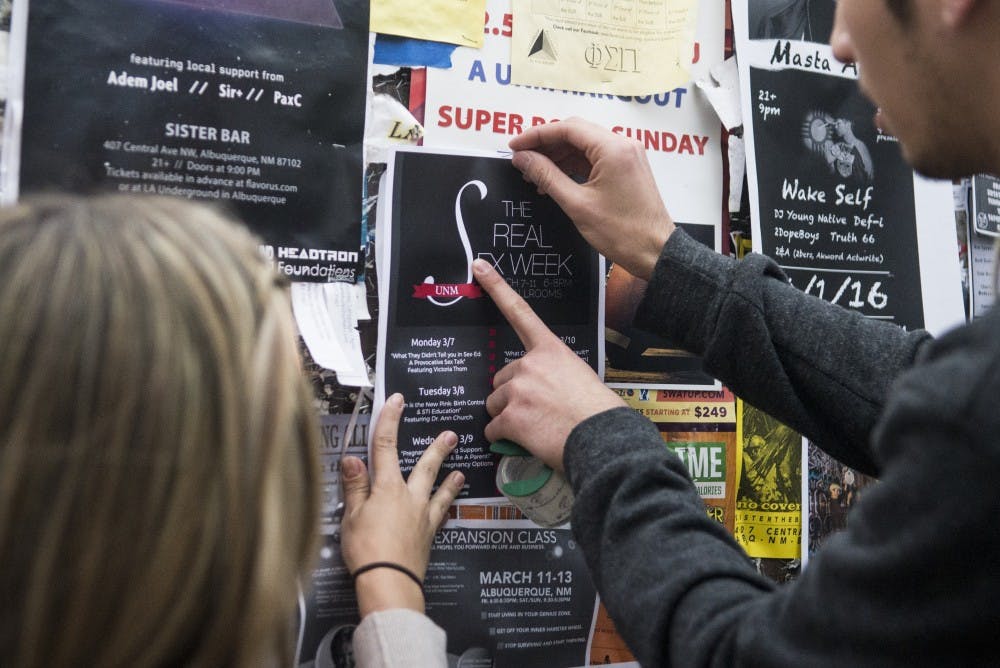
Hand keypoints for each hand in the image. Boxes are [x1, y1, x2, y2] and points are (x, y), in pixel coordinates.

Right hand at [340, 393, 464, 616]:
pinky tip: (451, 507)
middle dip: (438, 449)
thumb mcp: (351, 515)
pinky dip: (447, 508)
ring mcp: (422, 516)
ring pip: (439, 490)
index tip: (397, 401)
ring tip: (461, 471)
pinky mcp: (429, 535)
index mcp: (387, 488)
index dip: (390, 420)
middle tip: (451, 435)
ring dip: (450, 479)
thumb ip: (355, 485)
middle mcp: (409, 497)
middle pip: (425, 466)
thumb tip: (352, 457)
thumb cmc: (366, 548)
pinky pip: (442, 515)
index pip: (385, 446)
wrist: (390, 580)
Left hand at [476, 259, 624, 470]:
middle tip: (537, 410)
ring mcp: (518, 390)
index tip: (479, 266)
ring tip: (535, 427)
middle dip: (511, 395)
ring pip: (494, 404)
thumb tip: (542, 390)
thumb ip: (554, 373)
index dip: (496, 287)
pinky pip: (492, 428)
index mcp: (550, 350)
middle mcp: (529, 365)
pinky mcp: (510, 417)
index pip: (519, 312)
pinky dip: (503, 437)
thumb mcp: (580, 377)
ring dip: (508, 416)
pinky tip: (525, 440)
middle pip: (501, 378)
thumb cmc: (598, 412)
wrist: (602, 439)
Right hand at [508, 117, 674, 279]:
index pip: (567, 128)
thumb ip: (546, 176)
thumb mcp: (576, 204)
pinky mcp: (627, 169)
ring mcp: (627, 156)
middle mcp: (623, 145)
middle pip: (575, 133)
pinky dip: (573, 166)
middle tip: (521, 159)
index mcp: (613, 148)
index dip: (536, 135)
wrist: (655, 252)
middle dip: (546, 145)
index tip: (515, 147)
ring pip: (584, 146)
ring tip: (534, 175)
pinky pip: (594, 159)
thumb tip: (523, 158)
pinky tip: (555, 181)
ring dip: (558, 157)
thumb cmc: (622, 232)